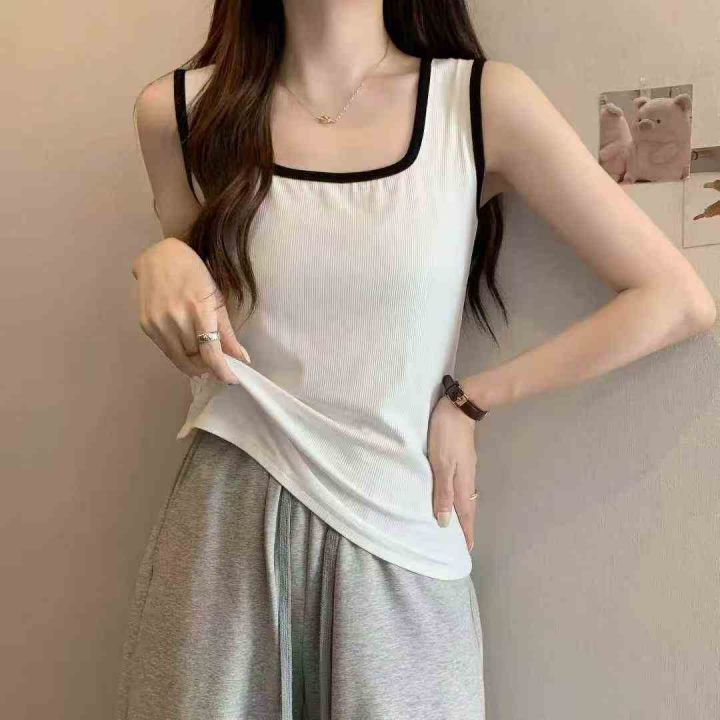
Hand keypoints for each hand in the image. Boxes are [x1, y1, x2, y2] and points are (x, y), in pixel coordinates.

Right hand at [131, 237, 250, 383]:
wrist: (160, 257)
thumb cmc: (195, 274)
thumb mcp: (217, 300)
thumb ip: (228, 334)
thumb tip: (242, 359)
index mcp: (199, 310)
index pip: (210, 353)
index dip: (222, 371)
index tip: (232, 379)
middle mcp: (176, 318)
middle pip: (196, 358)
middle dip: (210, 365)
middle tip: (218, 361)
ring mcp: (158, 323)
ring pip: (180, 359)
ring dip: (195, 362)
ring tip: (203, 354)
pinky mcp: (146, 326)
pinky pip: (167, 351)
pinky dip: (180, 354)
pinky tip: (186, 344)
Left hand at [427, 392, 477, 551]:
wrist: (458, 407)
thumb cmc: (446, 435)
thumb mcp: (441, 464)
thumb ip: (443, 492)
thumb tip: (445, 522)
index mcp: (463, 481)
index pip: (465, 512)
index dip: (466, 531)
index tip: (468, 550)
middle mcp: (467, 477)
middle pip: (467, 506)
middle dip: (465, 524)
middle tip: (462, 541)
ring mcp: (466, 466)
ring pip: (464, 495)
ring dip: (461, 510)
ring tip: (454, 523)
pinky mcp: (461, 457)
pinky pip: (461, 484)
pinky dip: (457, 496)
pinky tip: (450, 495)